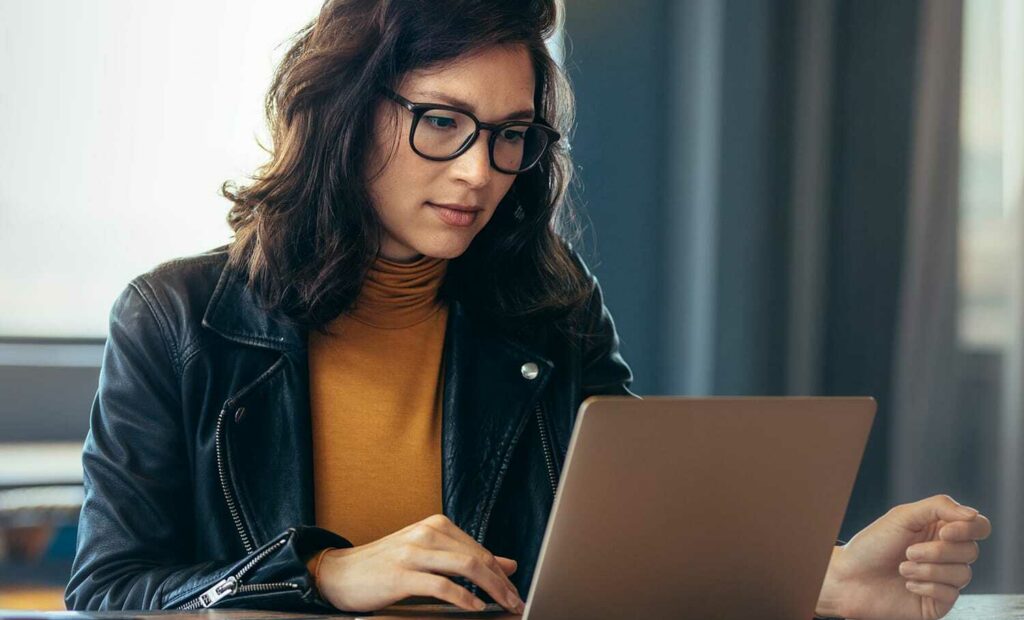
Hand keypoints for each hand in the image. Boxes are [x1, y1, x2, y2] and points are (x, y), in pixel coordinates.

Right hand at [314, 514, 523, 613]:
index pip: (480, 550)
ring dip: (491, 589)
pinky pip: (441, 585)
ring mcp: (414, 552)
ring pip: (466, 567)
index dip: (502, 574)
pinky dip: (464, 598)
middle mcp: (427, 533)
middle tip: (516, 603)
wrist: (339, 573)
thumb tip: (508, 565)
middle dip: (502, 583)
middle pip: (478, 557)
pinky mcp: (401, 575)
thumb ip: (466, 557)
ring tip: (503, 606)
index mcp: (436, 526)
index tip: (515, 592)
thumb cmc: (385, 565)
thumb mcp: (429, 555)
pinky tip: (475, 607)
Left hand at [817, 494, 991, 619]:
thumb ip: (939, 507)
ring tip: (902, 567)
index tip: (944, 532)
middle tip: (908, 552)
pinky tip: (907, 584)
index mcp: (940, 530)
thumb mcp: (903, 516)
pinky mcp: (938, 602)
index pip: (978, 526)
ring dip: (928, 569)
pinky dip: (926, 586)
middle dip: (938, 551)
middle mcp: (946, 554)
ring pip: (963, 573)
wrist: (849, 578)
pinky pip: (951, 594)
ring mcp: (944, 579)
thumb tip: (973, 515)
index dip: (969, 529)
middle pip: (971, 550)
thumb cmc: (872, 545)